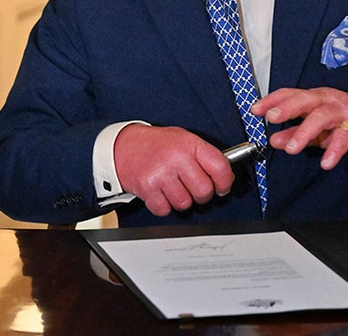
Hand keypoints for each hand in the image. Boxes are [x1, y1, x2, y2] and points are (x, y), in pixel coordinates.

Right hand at [114, 125, 234, 216]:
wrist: (122, 146)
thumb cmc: (155, 144)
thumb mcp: (181, 139)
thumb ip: (202, 155)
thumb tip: (223, 176)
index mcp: (189, 144)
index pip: (219, 167)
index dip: (224, 182)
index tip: (222, 187)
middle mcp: (176, 158)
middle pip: (204, 191)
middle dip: (201, 195)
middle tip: (194, 189)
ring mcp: (161, 174)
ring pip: (185, 203)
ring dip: (181, 201)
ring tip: (173, 188)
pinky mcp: (147, 188)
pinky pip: (165, 209)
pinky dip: (163, 206)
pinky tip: (160, 193)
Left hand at [251, 87, 347, 169]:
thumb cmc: (345, 121)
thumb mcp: (317, 129)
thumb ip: (294, 133)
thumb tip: (273, 140)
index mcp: (314, 98)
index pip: (290, 94)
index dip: (272, 100)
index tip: (255, 110)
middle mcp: (327, 100)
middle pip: (304, 99)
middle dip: (286, 107)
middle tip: (271, 118)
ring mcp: (342, 110)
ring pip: (321, 117)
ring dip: (304, 131)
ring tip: (291, 148)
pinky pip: (344, 137)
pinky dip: (333, 150)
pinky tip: (325, 162)